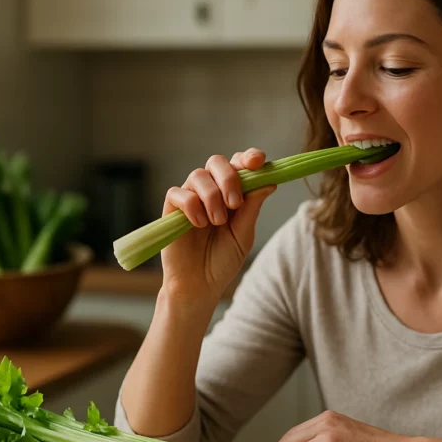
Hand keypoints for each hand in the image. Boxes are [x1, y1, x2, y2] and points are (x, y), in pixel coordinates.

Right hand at [160, 148, 275, 304]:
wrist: (200, 284)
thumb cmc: (223, 259)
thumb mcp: (243, 234)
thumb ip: (252, 207)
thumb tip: (269, 182)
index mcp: (232, 192)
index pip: (240, 164)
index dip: (249, 157)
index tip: (258, 162)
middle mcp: (211, 189)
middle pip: (217, 162)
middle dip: (229, 177)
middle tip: (235, 203)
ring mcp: (191, 197)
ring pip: (198, 175)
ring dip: (212, 197)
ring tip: (217, 222)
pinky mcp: (172, 208)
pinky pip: (178, 193)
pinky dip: (191, 205)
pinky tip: (199, 224)